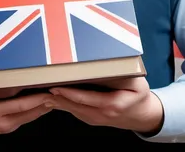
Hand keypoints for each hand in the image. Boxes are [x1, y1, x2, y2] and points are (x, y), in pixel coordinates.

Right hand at [0, 46, 54, 143]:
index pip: (21, 105)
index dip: (38, 98)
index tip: (50, 88)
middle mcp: (2, 121)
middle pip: (32, 112)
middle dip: (48, 100)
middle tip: (62, 85)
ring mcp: (6, 126)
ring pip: (32, 116)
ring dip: (45, 105)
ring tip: (58, 90)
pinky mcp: (8, 126)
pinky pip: (27, 117)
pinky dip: (37, 109)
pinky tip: (45, 98)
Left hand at [49, 77, 163, 134]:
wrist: (143, 115)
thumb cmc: (139, 95)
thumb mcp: (137, 82)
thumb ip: (123, 74)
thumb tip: (106, 64)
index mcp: (112, 105)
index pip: (86, 99)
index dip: (70, 94)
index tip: (56, 87)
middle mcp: (101, 115)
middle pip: (75, 106)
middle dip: (57, 97)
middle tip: (41, 87)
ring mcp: (95, 119)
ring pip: (72, 110)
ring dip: (57, 101)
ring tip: (41, 91)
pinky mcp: (91, 119)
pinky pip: (74, 111)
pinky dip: (62, 104)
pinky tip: (52, 97)